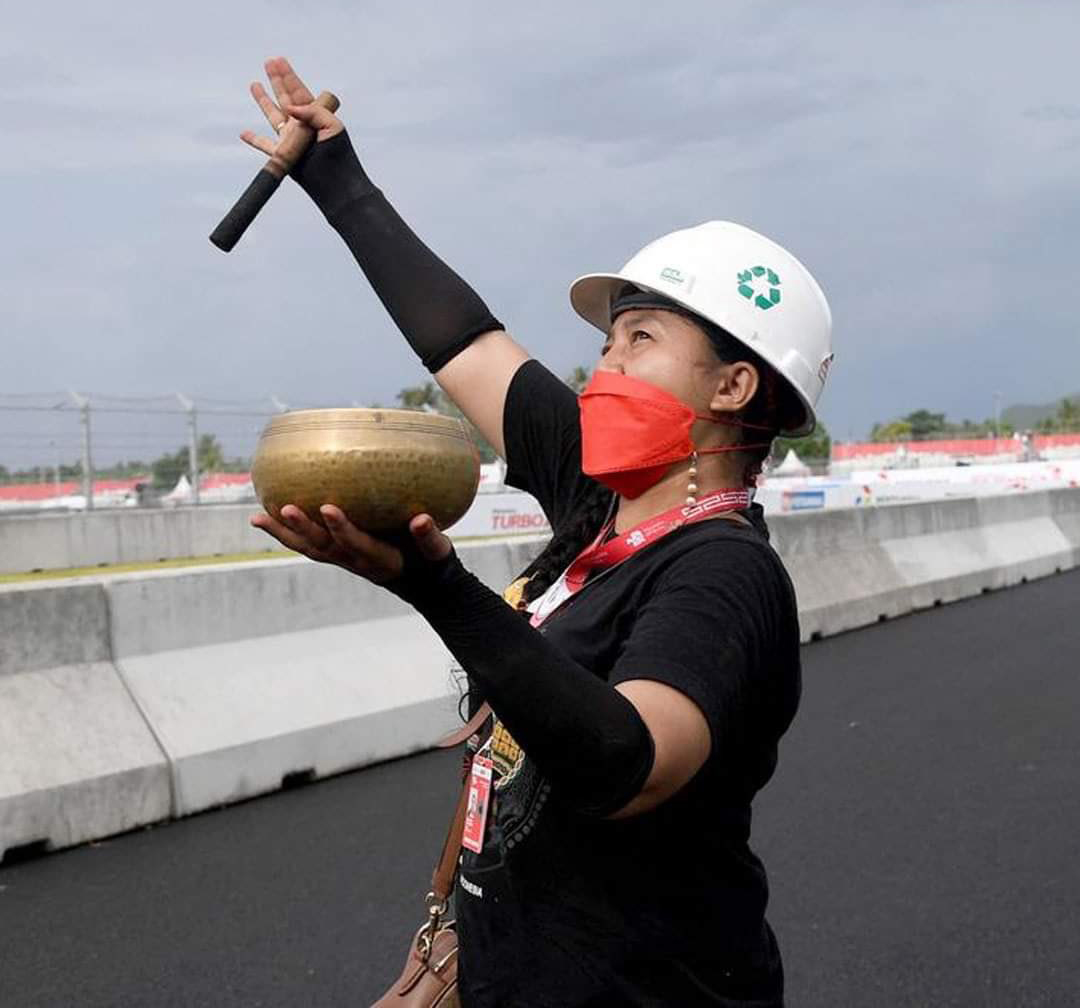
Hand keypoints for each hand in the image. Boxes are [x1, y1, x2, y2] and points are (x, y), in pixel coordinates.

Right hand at [240, 57, 343, 177]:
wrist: (337, 188)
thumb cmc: (340, 158)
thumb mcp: (333, 128)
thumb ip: (314, 113)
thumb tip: (289, 109)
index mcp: (316, 118)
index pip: (300, 93)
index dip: (289, 77)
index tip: (279, 60)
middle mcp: (302, 127)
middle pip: (286, 99)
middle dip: (277, 80)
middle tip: (269, 62)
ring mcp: (291, 141)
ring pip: (273, 116)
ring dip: (263, 101)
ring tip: (254, 85)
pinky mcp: (282, 157)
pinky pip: (264, 146)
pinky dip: (254, 140)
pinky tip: (244, 133)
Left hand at [250, 504, 452, 584]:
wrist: (421, 581)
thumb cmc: (430, 560)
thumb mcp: (437, 551)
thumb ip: (430, 537)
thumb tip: (421, 519)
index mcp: (379, 560)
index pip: (356, 543)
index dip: (341, 528)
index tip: (327, 507)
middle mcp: (355, 562)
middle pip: (324, 547)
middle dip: (304, 528)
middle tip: (286, 508)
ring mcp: (342, 559)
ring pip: (308, 548)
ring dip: (284, 533)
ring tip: (258, 518)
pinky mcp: (336, 553)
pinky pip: (307, 545)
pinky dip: (285, 533)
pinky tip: (265, 516)